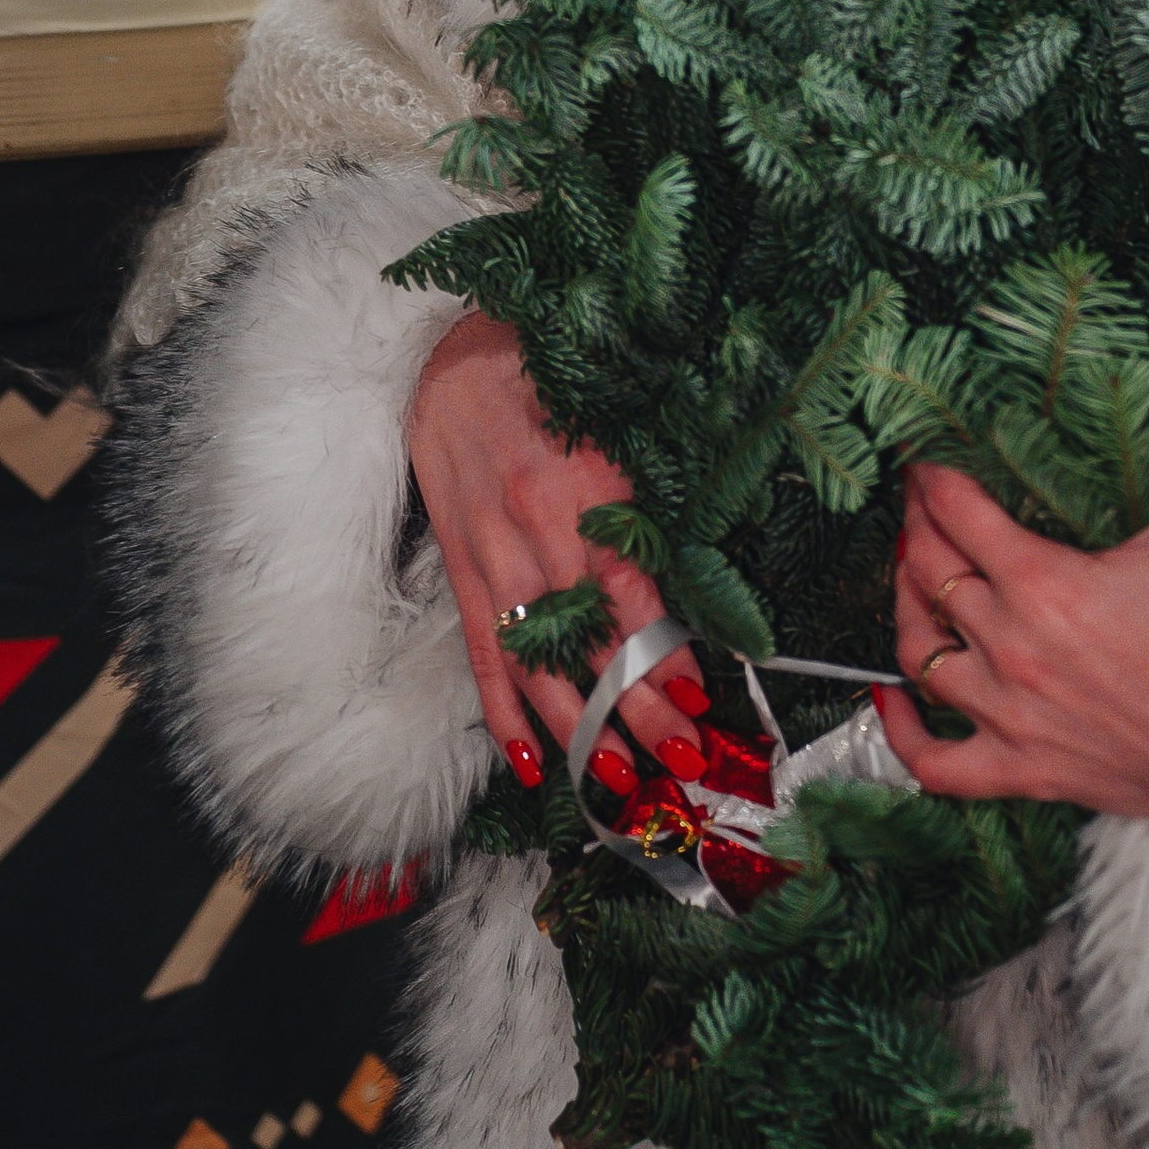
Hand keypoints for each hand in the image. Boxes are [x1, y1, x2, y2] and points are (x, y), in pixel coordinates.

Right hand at [406, 313, 701, 793]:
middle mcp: (531, 530)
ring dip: (577, 730)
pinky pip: (482, 657)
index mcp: (580, 487)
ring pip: (536, 663)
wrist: (449, 366)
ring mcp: (489, 560)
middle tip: (682, 760)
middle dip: (635, 708)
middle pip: (589, 640)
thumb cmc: (548, 392)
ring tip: (618, 782)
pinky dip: (502, 714)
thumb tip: (690, 581)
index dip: (661, 649)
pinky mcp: (460, 575)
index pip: (626, 589)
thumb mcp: (609, 430)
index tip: (699, 696)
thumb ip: (642, 504)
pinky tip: (526, 763)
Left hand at [874, 315, 1148, 847]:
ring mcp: (1012, 717)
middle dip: (919, 526)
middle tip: (922, 500)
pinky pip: (936, 765)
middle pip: (930, 572)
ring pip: (919, 654)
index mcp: (1045, 583)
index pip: (957, 513)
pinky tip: (892, 694)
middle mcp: (1012, 649)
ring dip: (906, 606)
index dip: (935, 476)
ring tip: (912, 573)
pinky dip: (903, 730)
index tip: (928, 456)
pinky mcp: (1025, 772)